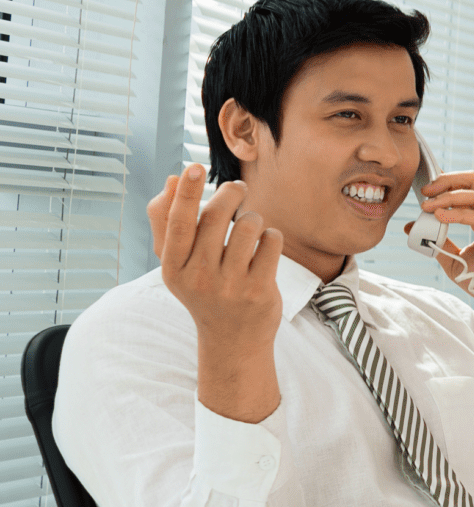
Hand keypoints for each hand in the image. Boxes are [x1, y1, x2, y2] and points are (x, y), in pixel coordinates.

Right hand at [153, 165, 285, 421]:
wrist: (232, 340)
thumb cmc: (204, 290)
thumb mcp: (178, 264)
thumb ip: (169, 223)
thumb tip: (174, 179)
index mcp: (173, 267)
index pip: (178, 223)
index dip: (187, 193)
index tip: (194, 167)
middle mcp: (198, 277)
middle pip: (216, 215)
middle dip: (231, 193)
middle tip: (237, 188)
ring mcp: (230, 285)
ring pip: (249, 224)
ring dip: (254, 217)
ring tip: (251, 227)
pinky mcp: (259, 290)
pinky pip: (272, 241)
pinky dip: (272, 235)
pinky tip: (265, 247)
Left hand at [409, 170, 473, 338]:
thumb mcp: (456, 260)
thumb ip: (438, 242)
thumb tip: (411, 227)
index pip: (464, 188)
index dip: (443, 185)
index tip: (421, 191)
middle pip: (472, 181)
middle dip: (445, 181)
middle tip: (424, 191)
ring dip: (447, 198)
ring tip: (426, 207)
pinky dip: (458, 214)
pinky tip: (441, 217)